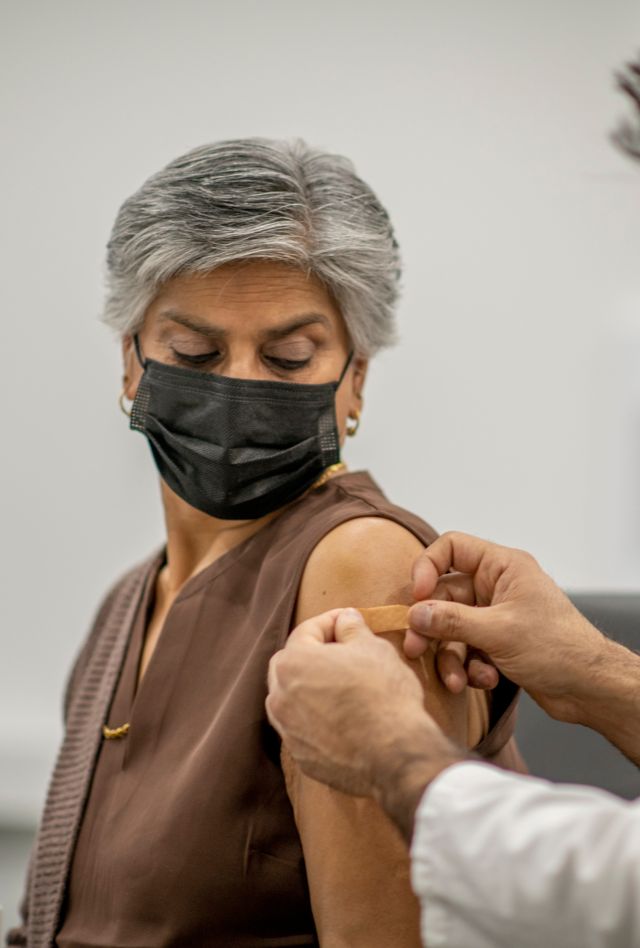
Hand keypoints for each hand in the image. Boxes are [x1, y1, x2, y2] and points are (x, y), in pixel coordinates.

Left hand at [267, 608, 459, 801]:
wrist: (395, 753)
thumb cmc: (383, 694)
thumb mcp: (373, 648)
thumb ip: (352, 628)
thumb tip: (345, 618)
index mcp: (293, 662)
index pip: (306, 631)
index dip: (330, 621)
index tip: (348, 620)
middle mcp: (280, 696)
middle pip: (290, 663)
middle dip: (313, 653)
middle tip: (342, 651)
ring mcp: (288, 729)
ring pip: (292, 698)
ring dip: (310, 687)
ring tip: (340, 685)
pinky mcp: (301, 756)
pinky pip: (303, 728)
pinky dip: (316, 718)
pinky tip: (341, 717)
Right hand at [406, 532, 606, 722]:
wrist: (589, 687)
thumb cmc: (558, 648)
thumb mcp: (499, 632)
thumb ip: (452, 621)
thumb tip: (414, 614)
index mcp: (503, 567)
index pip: (452, 548)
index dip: (428, 567)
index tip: (417, 596)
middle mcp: (497, 586)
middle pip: (445, 596)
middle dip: (432, 626)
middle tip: (415, 649)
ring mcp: (496, 615)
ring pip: (453, 628)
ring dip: (451, 656)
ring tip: (456, 680)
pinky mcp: (496, 642)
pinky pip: (467, 648)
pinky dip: (470, 666)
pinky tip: (485, 679)